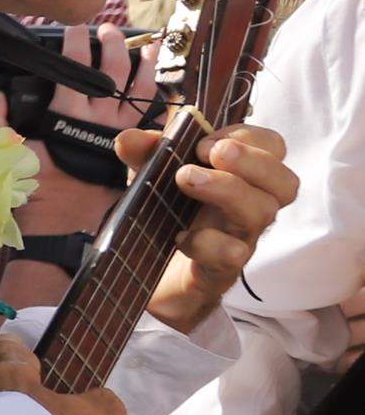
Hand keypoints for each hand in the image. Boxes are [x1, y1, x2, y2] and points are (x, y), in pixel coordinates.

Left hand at [132, 124, 295, 332]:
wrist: (145, 278)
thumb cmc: (164, 217)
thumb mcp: (150, 177)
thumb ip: (144, 155)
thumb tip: (129, 139)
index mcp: (241, 177)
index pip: (273, 148)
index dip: (248, 137)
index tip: (205, 139)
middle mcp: (249, 207)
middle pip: (285, 183)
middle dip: (252, 161)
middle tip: (209, 152)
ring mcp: (240, 240)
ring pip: (263, 213)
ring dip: (227, 189)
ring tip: (185, 180)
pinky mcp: (220, 271)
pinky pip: (231, 255)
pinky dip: (206, 241)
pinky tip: (179, 235)